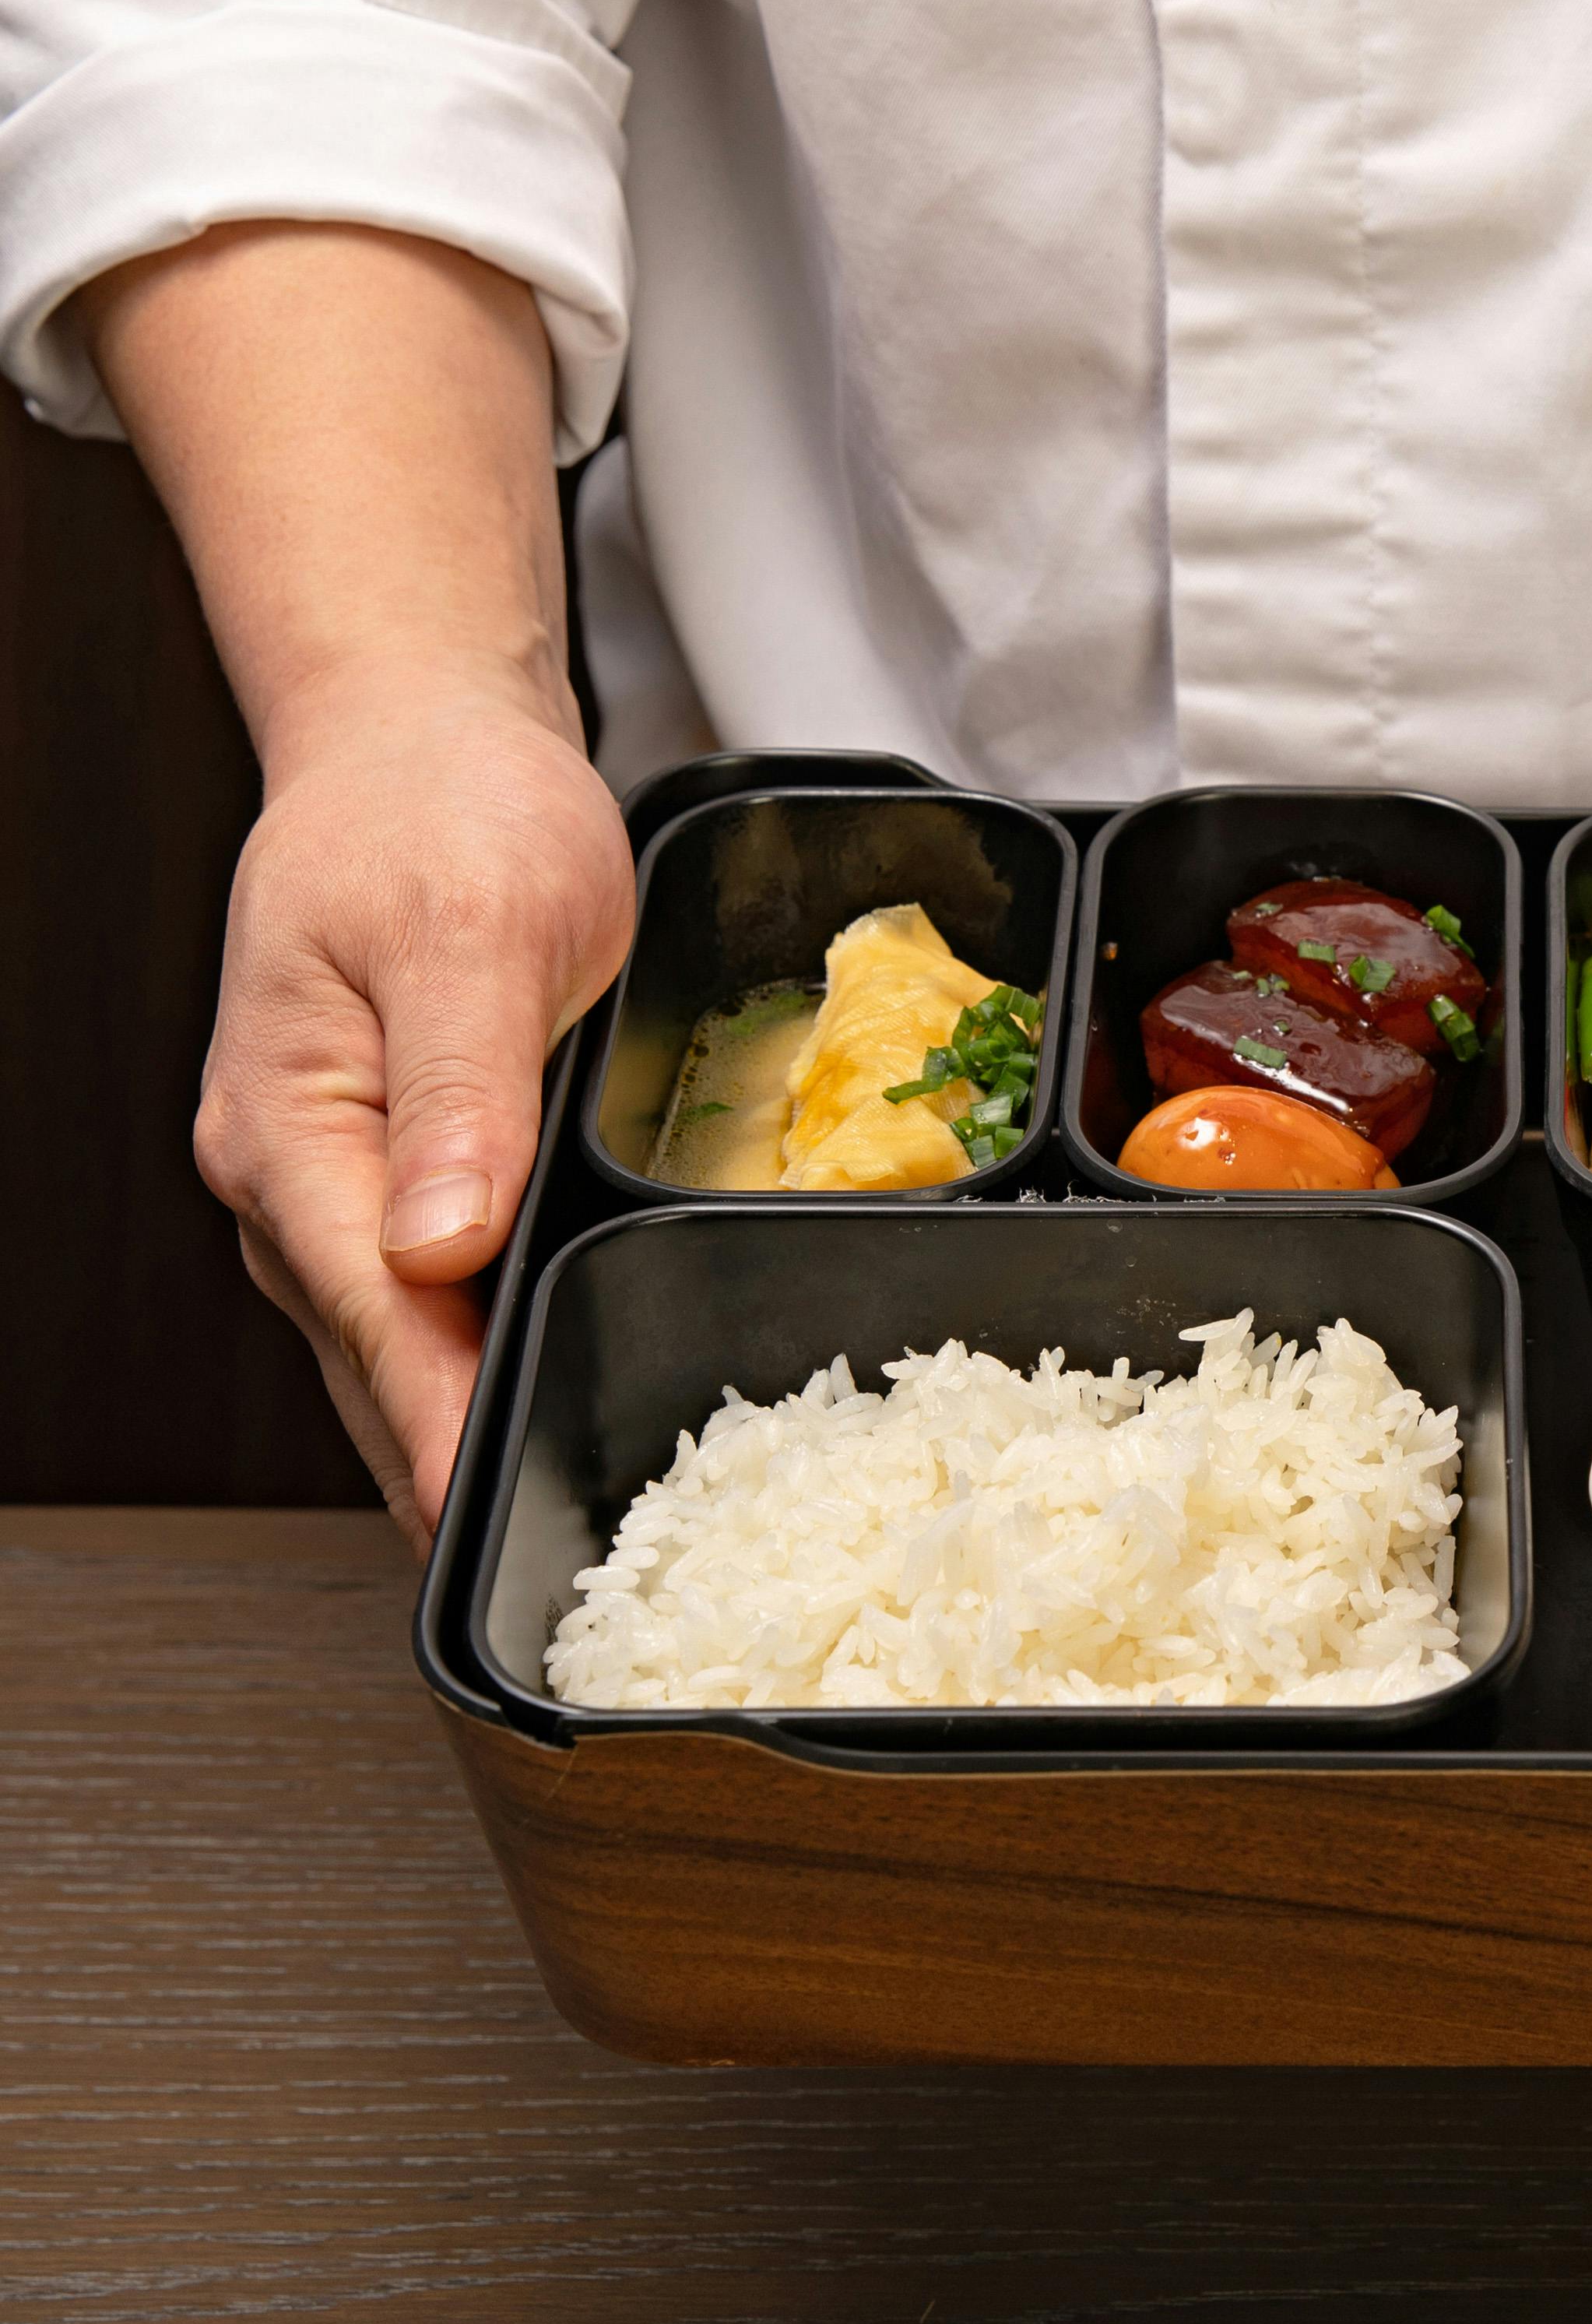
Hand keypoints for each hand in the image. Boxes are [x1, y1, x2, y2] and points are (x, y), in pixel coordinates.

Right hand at [195, 695, 632, 1548]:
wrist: (421, 746)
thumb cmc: (443, 813)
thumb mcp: (474, 931)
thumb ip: (461, 1093)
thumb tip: (437, 1246)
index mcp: (293, 1126)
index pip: (371, 1315)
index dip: (435, 1426)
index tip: (483, 1516)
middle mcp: (293, 1182)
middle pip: (378, 1362)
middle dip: (456, 1464)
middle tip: (566, 1576)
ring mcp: (334, 1195)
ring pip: (397, 1351)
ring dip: (469, 1430)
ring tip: (565, 1536)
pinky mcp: (388, 1186)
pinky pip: (428, 1309)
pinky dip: (479, 1367)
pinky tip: (541, 1417)